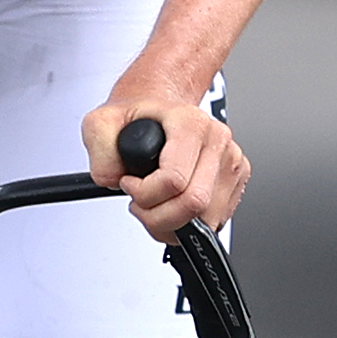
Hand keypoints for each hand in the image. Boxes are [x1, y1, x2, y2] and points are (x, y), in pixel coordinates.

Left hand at [93, 92, 245, 236]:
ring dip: (174, 224)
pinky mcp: (236, 180)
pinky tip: (173, 205)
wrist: (157, 113)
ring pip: (208, 218)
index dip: (144, 194)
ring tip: (155, 205)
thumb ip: (100, 153)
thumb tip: (114, 180)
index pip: (175, 180)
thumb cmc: (136, 119)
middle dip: (158, 216)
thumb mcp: (100, 123)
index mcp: (190, 122)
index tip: (130, 184)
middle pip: (195, 204)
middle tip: (141, 204)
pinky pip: (216, 220)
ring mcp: (231, 160)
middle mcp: (216, 139)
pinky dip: (189, 223)